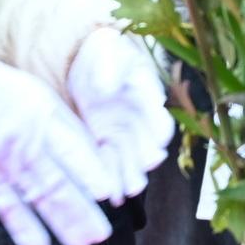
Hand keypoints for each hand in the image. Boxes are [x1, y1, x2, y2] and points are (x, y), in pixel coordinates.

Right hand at [0, 37, 115, 244]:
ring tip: (82, 244)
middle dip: (80, 210)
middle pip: (55, 180)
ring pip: (34, 197)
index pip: (71, 150)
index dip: (89, 172)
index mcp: (44, 118)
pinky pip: (4, 204)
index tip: (109, 193)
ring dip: (59, 223)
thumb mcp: (45, 99)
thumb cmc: (10, 92)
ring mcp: (1, 160)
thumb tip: (99, 162)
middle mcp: (23, 142)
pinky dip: (21, 227)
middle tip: (103, 234)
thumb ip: (70, 130)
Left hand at [63, 28, 171, 202]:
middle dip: (142, 164)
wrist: (84, 58)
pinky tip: (105, 192)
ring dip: (127, 177)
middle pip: (148, 146)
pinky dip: (108, 177)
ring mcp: (124, 131)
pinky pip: (109, 162)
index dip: (159, 129)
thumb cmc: (104, 52)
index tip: (158, 143)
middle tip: (138, 181)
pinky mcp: (104, 141)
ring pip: (130, 160)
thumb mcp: (107, 50)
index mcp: (147, 92)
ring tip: (121, 194)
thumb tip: (107, 87)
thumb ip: (110, 68)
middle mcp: (141, 117)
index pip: (159, 114)